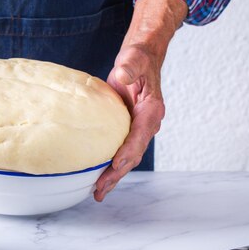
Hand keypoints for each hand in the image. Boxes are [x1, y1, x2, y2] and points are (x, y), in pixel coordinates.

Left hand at [94, 0, 186, 200]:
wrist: (140, 58)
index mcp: (151, 111)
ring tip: (97, 192)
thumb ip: (130, 66)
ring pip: (127, 156)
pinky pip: (119, 149)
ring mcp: (137, 128)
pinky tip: (97, 174)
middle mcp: (147, 124)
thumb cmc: (138, 58)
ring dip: (113, 174)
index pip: (139, 136)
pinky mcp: (127, 128)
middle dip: (117, 173)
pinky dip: (110, 163)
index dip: (127, 152)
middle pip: (133, 154)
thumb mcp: (134, 58)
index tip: (114, 165)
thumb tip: (124, 75)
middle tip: (100, 190)